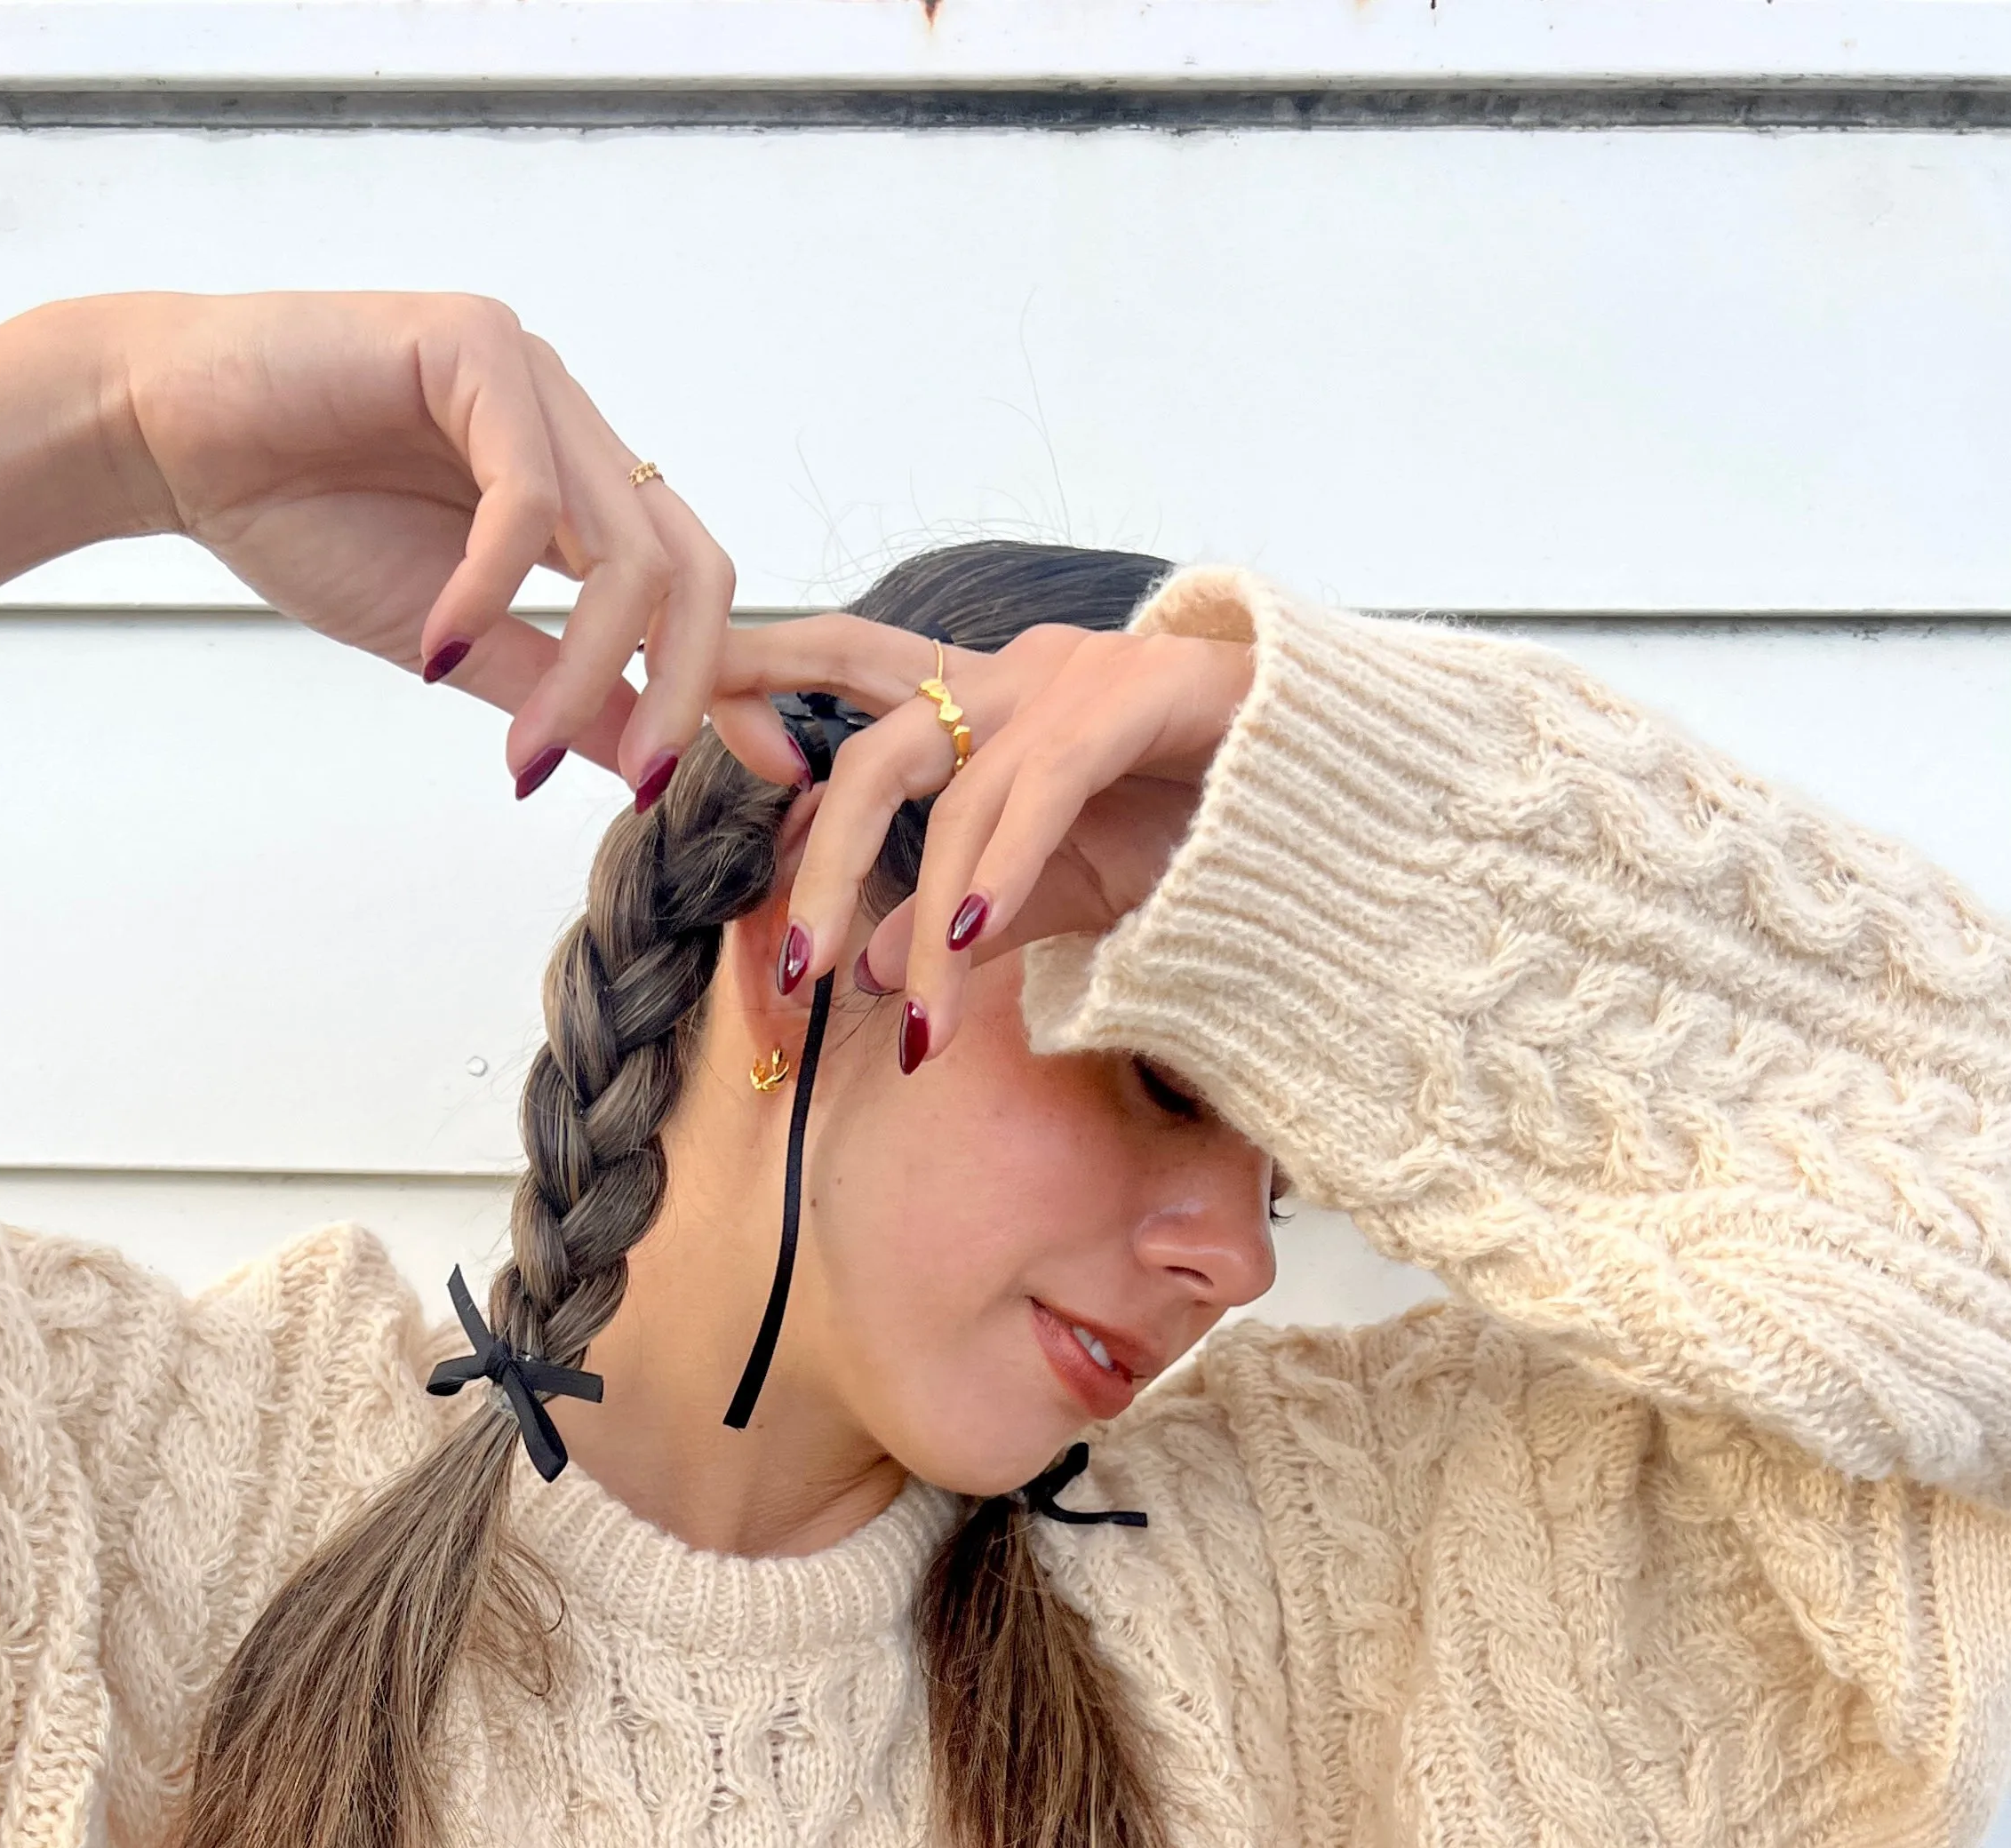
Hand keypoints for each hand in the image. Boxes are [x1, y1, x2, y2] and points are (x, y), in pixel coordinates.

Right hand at [0, 291, 733, 797]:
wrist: (165, 435)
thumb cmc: (299, 520)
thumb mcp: (454, 642)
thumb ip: (554, 687)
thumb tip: (647, 758)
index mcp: (579, 488)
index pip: (693, 589)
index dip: (725, 684)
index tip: (759, 782)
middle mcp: (575, 425)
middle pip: (693, 568)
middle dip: (681, 690)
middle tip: (638, 786)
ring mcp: (531, 375)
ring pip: (625, 547)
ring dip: (584, 668)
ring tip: (512, 753)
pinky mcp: (472, 342)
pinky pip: (526, 497)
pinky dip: (494, 589)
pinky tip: (440, 646)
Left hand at [711, 615, 1255, 1056]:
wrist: (1344, 800)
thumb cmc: (1206, 834)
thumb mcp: (1062, 892)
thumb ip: (966, 923)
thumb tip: (871, 974)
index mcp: (992, 697)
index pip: (848, 664)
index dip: (757, 672)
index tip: (667, 715)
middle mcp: (1019, 670)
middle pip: (877, 747)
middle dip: (825, 862)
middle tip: (795, 970)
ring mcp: (1079, 675)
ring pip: (956, 786)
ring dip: (927, 915)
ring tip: (918, 1021)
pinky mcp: (1143, 696)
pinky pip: (1042, 786)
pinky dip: (998, 870)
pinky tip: (971, 943)